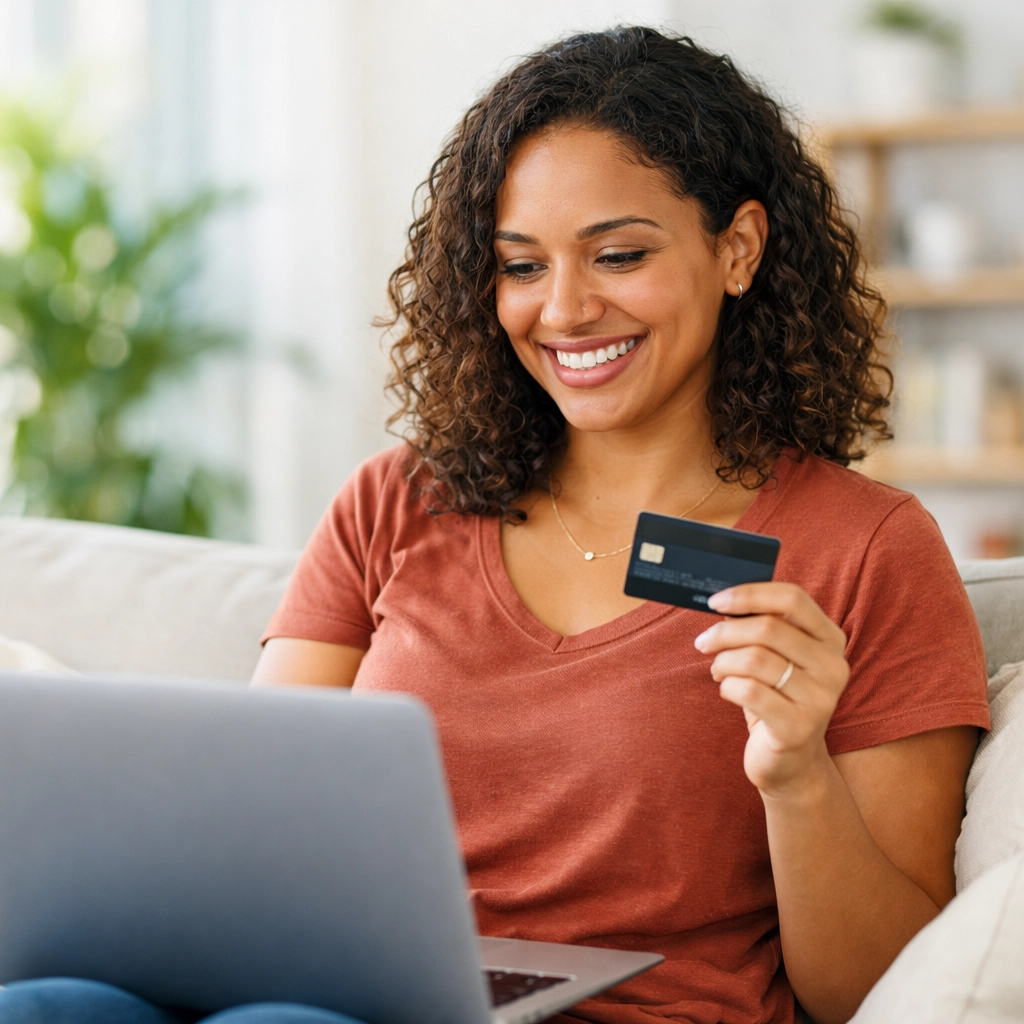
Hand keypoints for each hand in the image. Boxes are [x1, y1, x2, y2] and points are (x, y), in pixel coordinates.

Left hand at [694, 583, 849, 797]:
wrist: (790, 761)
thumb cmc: (776, 699)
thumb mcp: (774, 658)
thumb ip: (759, 628)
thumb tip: (723, 602)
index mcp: (830, 639)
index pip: (792, 599)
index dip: (749, 594)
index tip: (715, 601)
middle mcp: (833, 666)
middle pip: (767, 628)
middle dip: (725, 633)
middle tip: (704, 642)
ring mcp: (821, 699)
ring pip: (755, 659)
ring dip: (723, 662)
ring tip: (718, 671)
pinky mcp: (799, 728)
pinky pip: (749, 692)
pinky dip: (727, 686)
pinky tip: (727, 691)